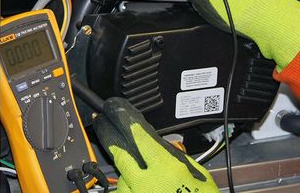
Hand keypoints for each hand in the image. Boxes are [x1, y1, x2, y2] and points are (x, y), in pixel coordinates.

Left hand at [93, 97, 218, 192]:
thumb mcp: (198, 177)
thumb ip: (180, 161)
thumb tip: (169, 149)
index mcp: (165, 168)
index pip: (140, 139)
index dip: (128, 124)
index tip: (119, 114)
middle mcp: (146, 182)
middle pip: (120, 155)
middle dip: (109, 139)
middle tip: (101, 125)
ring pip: (121, 180)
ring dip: (126, 177)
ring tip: (138, 179)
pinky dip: (127, 191)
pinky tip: (134, 188)